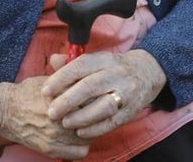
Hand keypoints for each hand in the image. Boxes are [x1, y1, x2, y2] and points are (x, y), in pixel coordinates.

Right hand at [0, 78, 89, 159]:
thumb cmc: (28, 92)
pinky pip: (80, 152)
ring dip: (89, 131)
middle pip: (93, 119)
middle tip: (93, 112)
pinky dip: (81, 146)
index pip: (92, 99)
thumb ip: (68, 74)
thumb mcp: (49, 79)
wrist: (5, 110)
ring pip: (90, 136)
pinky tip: (76, 138)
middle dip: (95, 115)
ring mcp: (57, 135)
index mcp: (63, 97)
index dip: (97, 98)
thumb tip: (84, 65)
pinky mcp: (52, 149)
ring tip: (84, 126)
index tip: (97, 98)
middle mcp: (61, 116)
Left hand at [41, 50, 166, 139]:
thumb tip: (53, 60)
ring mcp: (125, 93)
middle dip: (68, 101)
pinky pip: (112, 122)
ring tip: (65, 123)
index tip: (46, 91)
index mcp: (104, 60)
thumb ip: (73, 62)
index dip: (61, 78)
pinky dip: (96, 128)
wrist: (147, 73)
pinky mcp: (130, 110)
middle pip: (90, 87)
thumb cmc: (113, 68)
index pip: (80, 66)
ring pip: (103, 106)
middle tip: (51, 112)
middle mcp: (115, 74)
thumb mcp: (97, 60)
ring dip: (82, 117)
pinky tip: (81, 132)